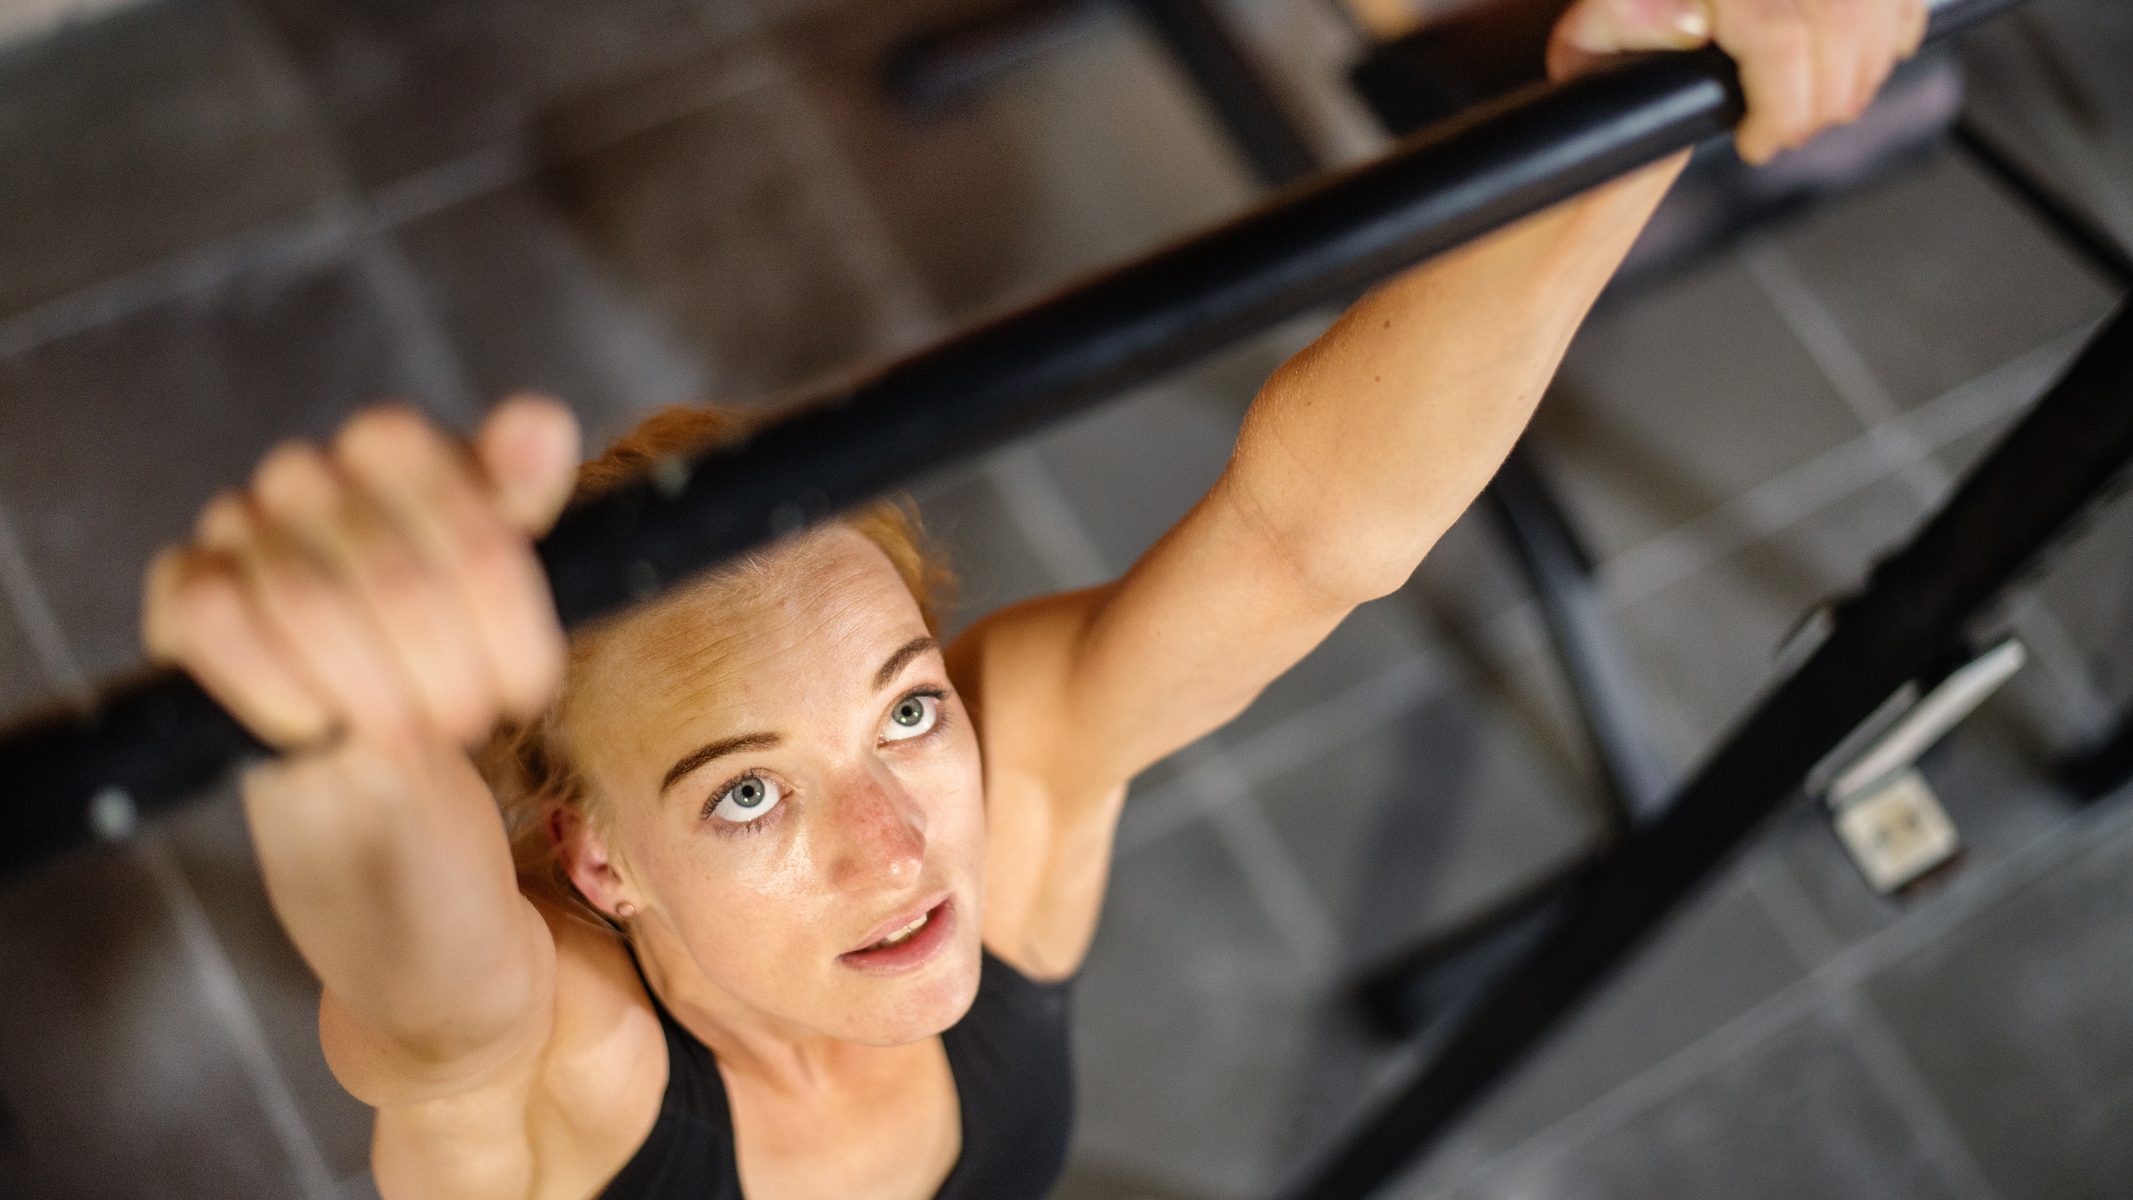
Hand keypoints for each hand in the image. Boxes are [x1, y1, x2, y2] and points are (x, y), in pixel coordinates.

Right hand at [143, 396, 580, 752]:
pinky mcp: (181, 585)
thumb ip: (524, 491)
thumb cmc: (437, 630)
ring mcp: (234, 523)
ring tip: (410, 737)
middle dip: (448, 674)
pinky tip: (318, 725)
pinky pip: (221, 626)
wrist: (357, 723)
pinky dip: (281, 691)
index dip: (507, 621)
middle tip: (470, 723)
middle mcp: (306, 470)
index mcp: (392, 444)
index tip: (525, 685)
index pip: (470, 523)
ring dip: (376, 694)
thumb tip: (541, 423)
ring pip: (313, 607)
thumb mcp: (503, 567)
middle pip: (399, 579)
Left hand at [1547, 0, 1929, 164]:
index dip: (1781, 111)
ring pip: (1881, 19)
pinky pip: (1904, 3)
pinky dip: (1895, 34)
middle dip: (1822, 105)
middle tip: (1786, 132)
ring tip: (1820, 106)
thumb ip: (1626, 28)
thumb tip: (1692, 30)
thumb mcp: (1601, 21)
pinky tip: (1865, 61)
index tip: (1757, 143)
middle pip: (1845, 33)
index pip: (1782, 42)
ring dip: (1862, 77)